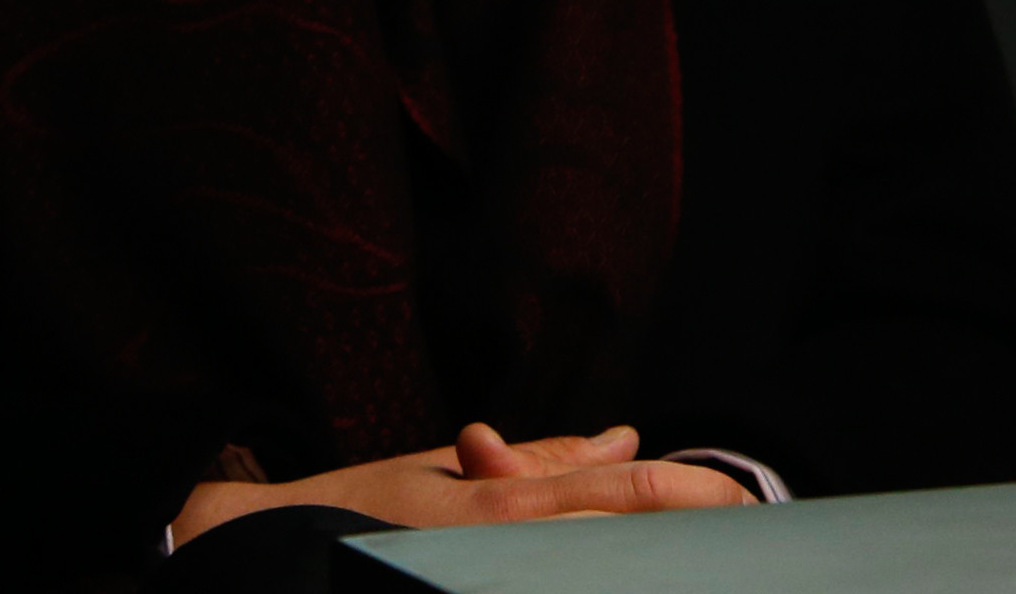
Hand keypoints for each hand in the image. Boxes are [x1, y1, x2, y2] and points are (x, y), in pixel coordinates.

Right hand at [171, 421, 753, 546]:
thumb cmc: (367, 507)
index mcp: (507, 496)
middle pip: (619, 536)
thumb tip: (628, 438)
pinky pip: (532, 589)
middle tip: (755, 542)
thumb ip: (541, 461)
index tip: (746, 503)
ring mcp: (475, 568)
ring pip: (585, 567)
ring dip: (643, 566)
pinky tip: (614, 583)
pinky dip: (578, 583)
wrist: (259, 542)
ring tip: (711, 567)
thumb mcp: (454, 475)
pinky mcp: (447, 586)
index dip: (692, 495)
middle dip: (691, 541)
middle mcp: (499, 532)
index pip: (624, 492)